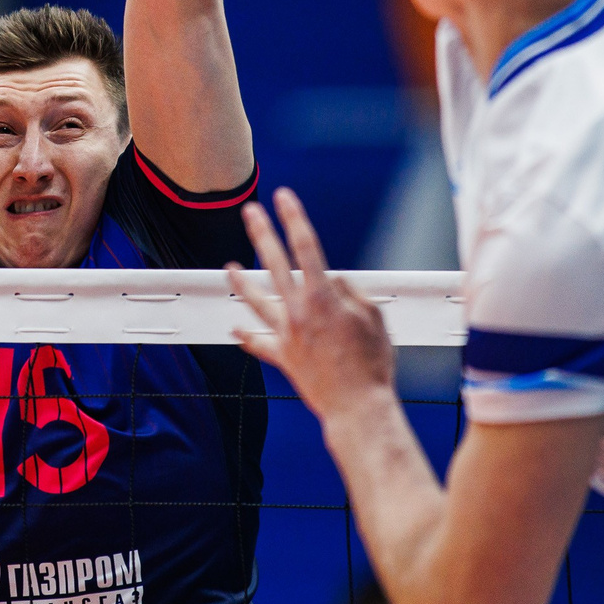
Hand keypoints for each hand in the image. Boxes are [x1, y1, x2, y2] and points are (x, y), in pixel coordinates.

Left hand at [227, 187, 395, 421]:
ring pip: (256, 301)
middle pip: (274, 263)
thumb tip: (335, 282)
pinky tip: (234, 330)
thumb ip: (353, 293)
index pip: (305, 246)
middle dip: (261, 233)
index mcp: (322, 296)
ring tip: (229, 268)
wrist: (357, 406)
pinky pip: (259, 344)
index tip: (283, 198)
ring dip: (242, 282)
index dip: (293, 218)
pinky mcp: (283, 357)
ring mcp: (286, 334)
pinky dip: (246, 337)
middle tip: (250, 213)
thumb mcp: (375, 318)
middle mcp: (298, 311)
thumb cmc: (372, 364)